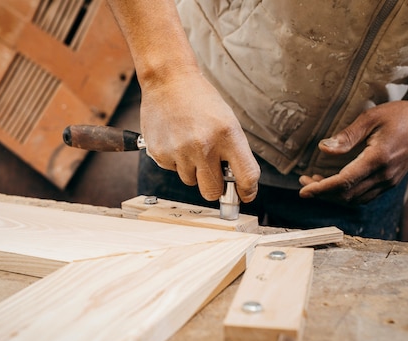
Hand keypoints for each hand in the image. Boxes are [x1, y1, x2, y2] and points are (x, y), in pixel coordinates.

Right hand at [139, 70, 259, 201]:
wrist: (169, 80)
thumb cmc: (200, 100)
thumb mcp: (227, 121)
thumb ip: (234, 152)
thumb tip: (237, 184)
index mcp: (227, 135)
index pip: (246, 176)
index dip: (248, 191)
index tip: (245, 194)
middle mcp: (203, 146)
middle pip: (213, 191)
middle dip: (215, 187)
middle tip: (212, 174)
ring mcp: (180, 151)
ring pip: (190, 181)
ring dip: (192, 169)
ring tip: (189, 143)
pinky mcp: (160, 153)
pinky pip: (173, 170)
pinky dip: (176, 160)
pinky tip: (175, 140)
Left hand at [299, 97, 407, 204]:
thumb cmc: (401, 115)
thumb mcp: (371, 118)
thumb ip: (347, 136)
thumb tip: (323, 149)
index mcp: (378, 159)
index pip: (343, 182)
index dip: (321, 189)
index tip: (303, 190)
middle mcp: (384, 175)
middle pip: (346, 195)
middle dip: (322, 192)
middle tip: (304, 181)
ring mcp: (389, 181)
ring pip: (355, 199)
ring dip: (334, 195)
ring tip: (317, 182)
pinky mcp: (391, 182)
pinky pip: (365, 196)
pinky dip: (347, 194)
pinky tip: (336, 184)